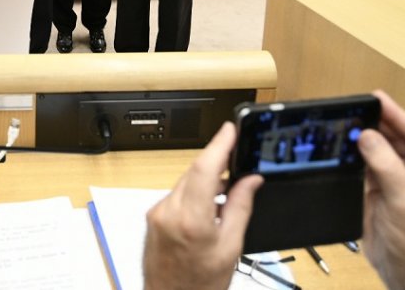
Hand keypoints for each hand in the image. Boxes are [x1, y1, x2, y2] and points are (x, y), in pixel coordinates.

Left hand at [143, 122, 262, 289]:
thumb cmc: (201, 284)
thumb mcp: (231, 247)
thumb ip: (241, 208)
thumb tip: (251, 180)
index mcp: (192, 220)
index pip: (204, 169)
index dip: (218, 144)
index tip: (230, 129)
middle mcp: (168, 212)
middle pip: (194, 173)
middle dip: (216, 165)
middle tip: (238, 164)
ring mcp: (157, 213)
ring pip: (185, 183)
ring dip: (205, 182)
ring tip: (225, 197)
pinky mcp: (152, 217)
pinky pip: (176, 195)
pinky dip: (193, 195)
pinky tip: (206, 209)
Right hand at [358, 90, 404, 289]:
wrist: (402, 271)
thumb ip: (386, 165)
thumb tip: (367, 135)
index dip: (398, 115)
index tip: (378, 98)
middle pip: (398, 137)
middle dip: (378, 123)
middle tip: (356, 106)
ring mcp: (399, 178)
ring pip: (381, 147)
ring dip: (365, 136)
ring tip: (347, 120)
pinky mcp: (380, 186)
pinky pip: (367, 162)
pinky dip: (355, 152)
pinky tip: (344, 143)